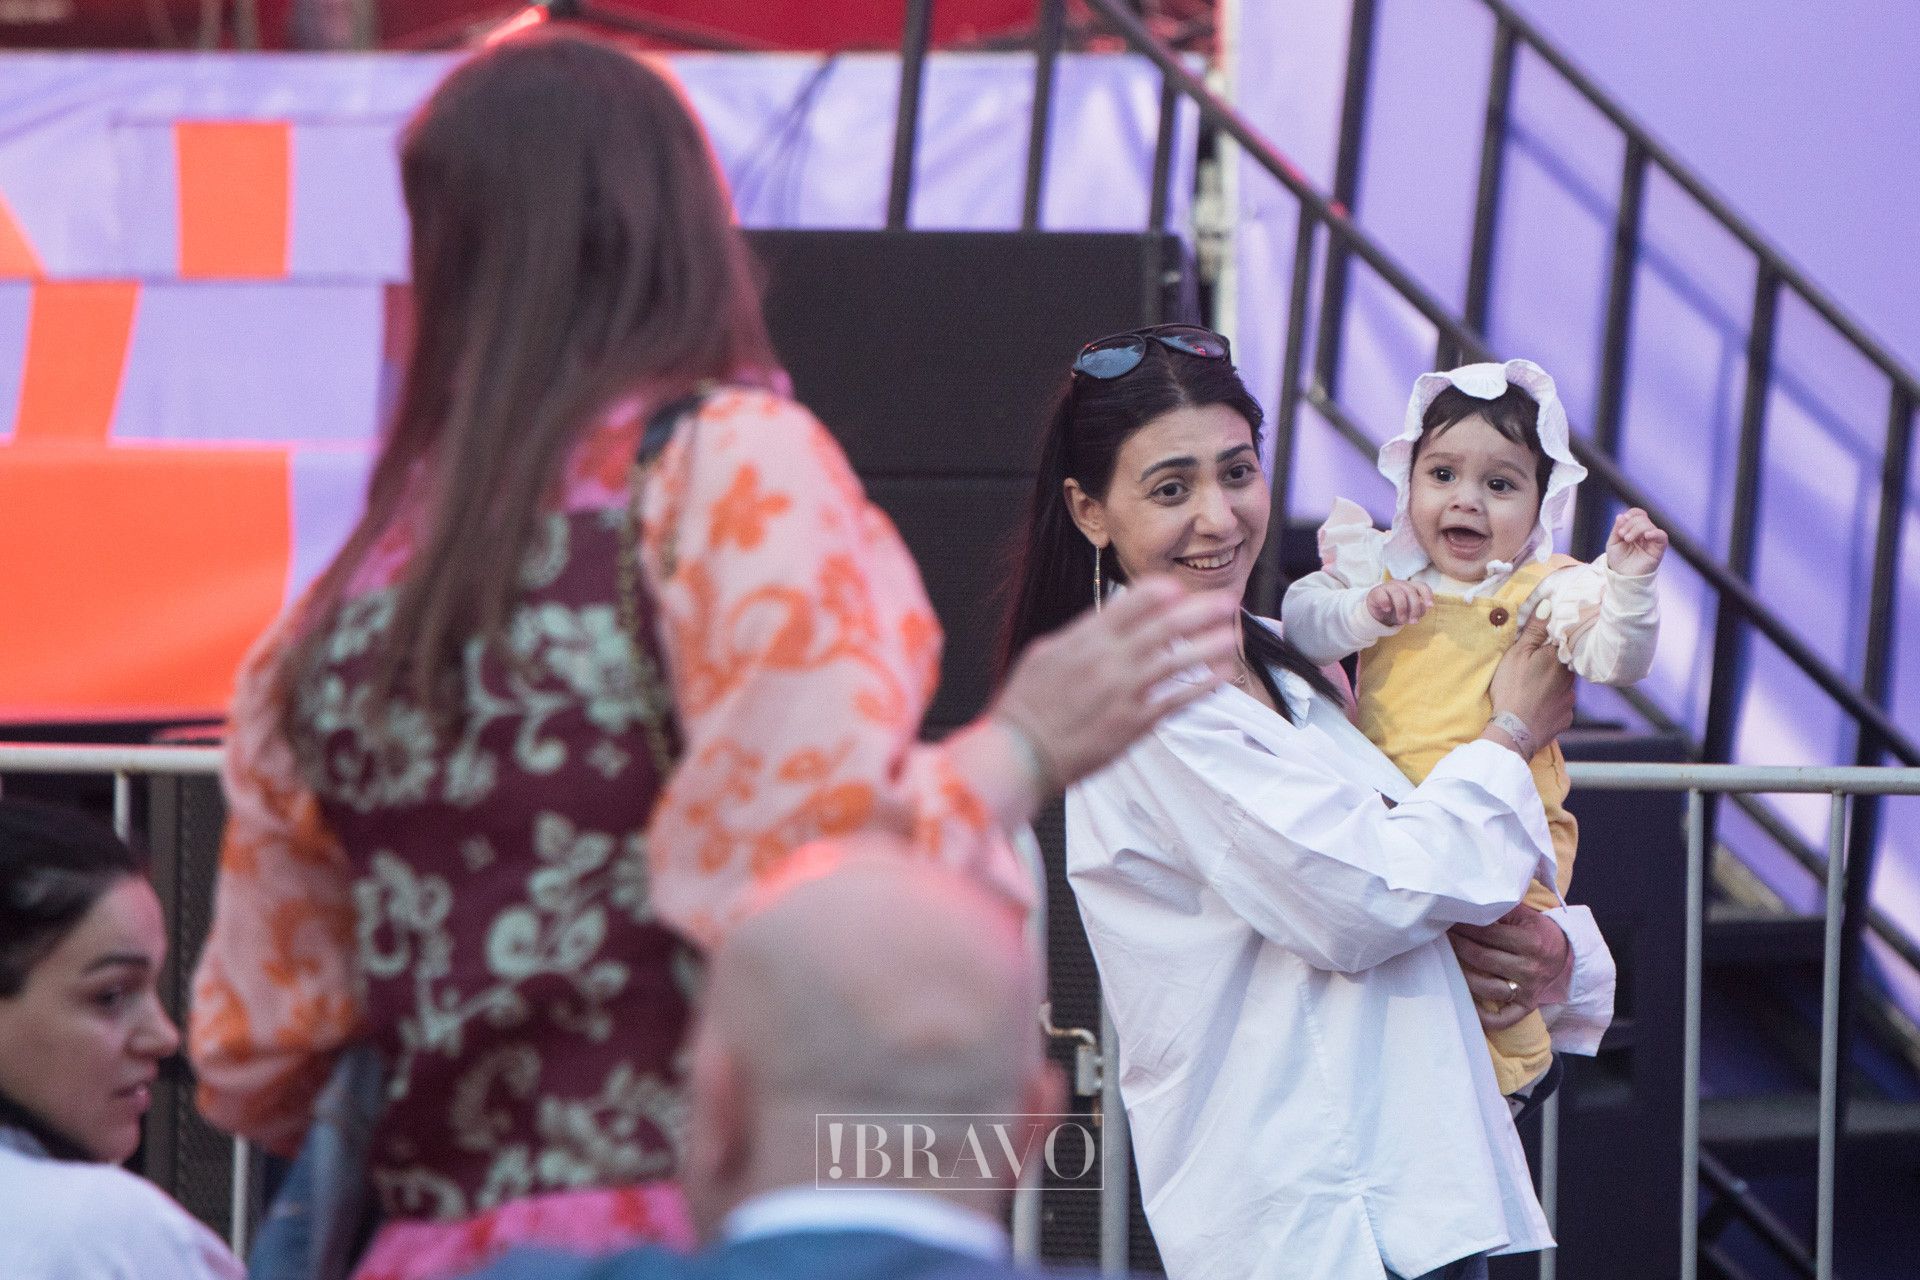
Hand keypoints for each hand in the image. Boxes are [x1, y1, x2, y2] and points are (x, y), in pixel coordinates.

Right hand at [992, 576, 1239, 789]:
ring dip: (1209, 645)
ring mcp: (1125, 692)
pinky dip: (1202, 686)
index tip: (1180, 588)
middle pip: (1166, 625)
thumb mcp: (1044, 654)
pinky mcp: (1134, 723)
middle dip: (1201, 610)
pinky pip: (1177, 699)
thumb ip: (1079, 635)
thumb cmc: (1026, 707)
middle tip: (1226, 601)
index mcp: (1085, 639)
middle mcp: (1110, 660)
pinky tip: (1220, 677)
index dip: (1162, 591)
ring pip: (1179, 660)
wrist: (1020, 753)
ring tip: (1232, 636)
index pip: (1133, 602)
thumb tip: (1105, 619)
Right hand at [1366, 580, 1431, 626]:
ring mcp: (1387, 587)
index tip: (1430, 606)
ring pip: (1398, 593)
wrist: (1377, 615)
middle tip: (1413, 622)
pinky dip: (1385, 603)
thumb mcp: (1409, 613)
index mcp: (1410, 587)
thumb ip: (1418, 610)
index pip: (1422, 586)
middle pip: (1411, 592)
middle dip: (1414, 608)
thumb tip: (1424, 608)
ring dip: (1402, 609)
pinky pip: (1382, 595)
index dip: (1427, 595)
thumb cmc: (1395, 612)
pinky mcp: (1376, 592)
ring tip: (1401, 621)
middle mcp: (1400, 585)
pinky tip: (1387, 610)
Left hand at [1449, 905, 1573, 1030]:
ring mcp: (1528, 990)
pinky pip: (1504, 1018)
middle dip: (1458, 946)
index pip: (1487, 935)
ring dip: (1463, 976)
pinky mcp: (1527, 1006)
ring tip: (1448, 962)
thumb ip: (1499, 911)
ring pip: (1487, 988)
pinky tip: (1467, 1004)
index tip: (1448, 921)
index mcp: (1530, 942)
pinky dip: (1484, 1017)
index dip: (1464, 928)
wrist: (1566, 954)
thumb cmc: (1538, 931)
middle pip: (1483, 959)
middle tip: (1442, 937)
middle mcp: (1530, 968)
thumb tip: (1467, 908)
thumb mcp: (1524, 915)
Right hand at [1486, 616, 1573, 750]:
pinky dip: (1552, 704)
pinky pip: (1562, 705)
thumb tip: (1549, 604)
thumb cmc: (1512, 688)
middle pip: (1564, 663)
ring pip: (1564, 684)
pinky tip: (1538, 706)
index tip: (1539, 645)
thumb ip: (1534, 629)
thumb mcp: (1517, 654)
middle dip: (1552, 663)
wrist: (1515, 731)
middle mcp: (1571, 677)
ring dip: (1553, 684)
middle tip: (1533, 668)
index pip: (1563, 640)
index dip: (1552, 640)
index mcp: (1558, 657)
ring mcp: (1570, 699)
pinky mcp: (1567, 717)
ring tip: (1534, 689)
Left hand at [1606, 507, 1667, 575]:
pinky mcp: (1658, 549)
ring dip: (1636, 529)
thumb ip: (1617, 529)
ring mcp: (1652, 540)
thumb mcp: (1613, 542)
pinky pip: (1662, 536)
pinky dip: (1655, 533)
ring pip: (1649, 525)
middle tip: (1623, 535)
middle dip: (1630, 524)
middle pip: (1643, 518)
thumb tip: (1621, 515)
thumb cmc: (1619, 560)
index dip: (1632, 514)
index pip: (1638, 514)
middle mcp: (1645, 533)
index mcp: (1635, 529)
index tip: (1623, 520)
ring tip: (1627, 539)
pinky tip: (1646, 536)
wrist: (1623, 576)